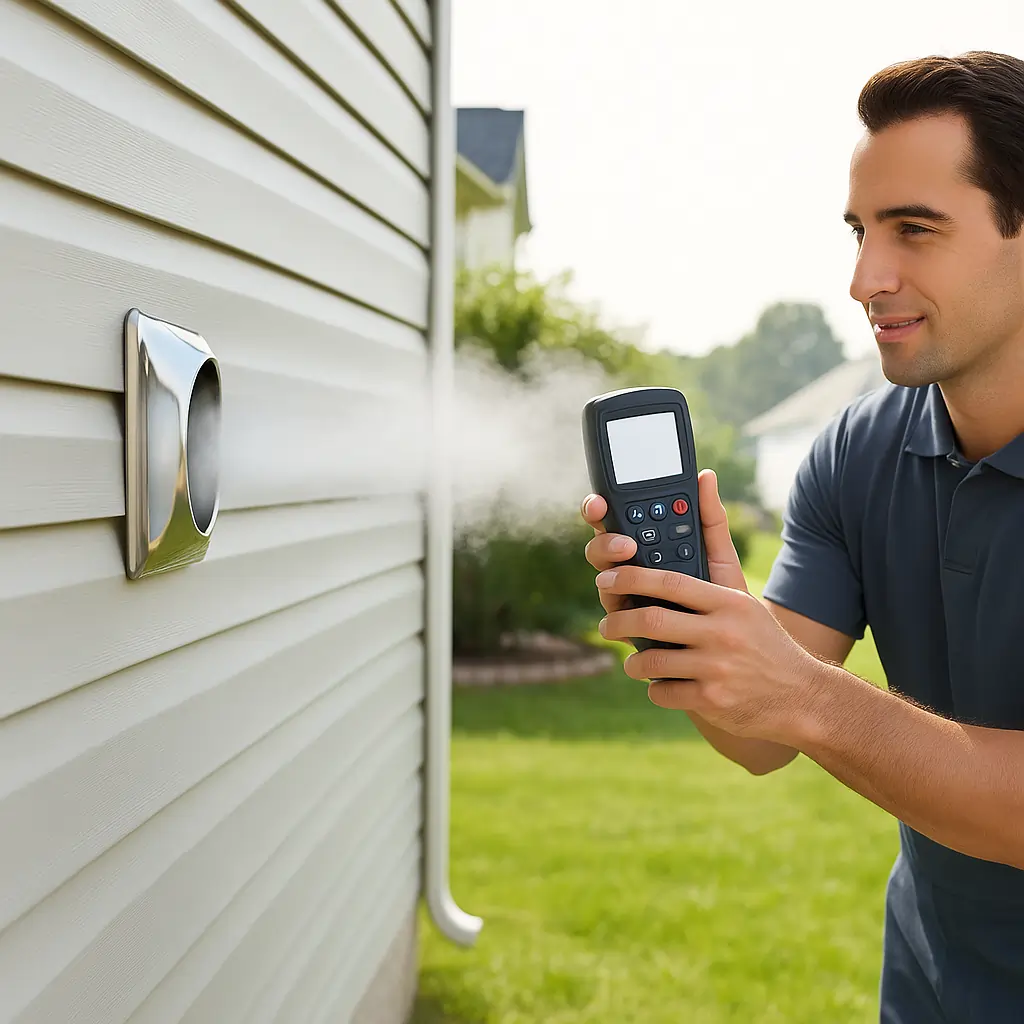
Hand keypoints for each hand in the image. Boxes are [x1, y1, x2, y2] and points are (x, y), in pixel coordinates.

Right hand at [581, 469, 748, 618]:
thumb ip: (710, 517)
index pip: (616, 518)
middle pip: (601, 546)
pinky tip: (633, 601)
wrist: (733, 639)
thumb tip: (706, 476)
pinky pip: (614, 610)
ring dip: (610, 566)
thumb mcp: (720, 552)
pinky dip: (619, 603)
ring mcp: (626, 593)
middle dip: (604, 539)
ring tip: (629, 561)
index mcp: (648, 543)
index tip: (601, 501)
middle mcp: (630, 565)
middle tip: (626, 541)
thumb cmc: (723, 591)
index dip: (601, 506)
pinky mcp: (627, 621)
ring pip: (603, 576)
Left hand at [595, 565, 823, 744]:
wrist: (802, 696)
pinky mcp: (712, 700)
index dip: (631, 578)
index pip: (669, 582)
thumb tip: (665, 558)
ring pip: (651, 662)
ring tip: (633, 662)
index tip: (607, 578)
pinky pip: (662, 693)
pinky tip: (661, 685)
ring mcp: (716, 668)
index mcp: (728, 602)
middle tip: (607, 625)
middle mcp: (722, 633)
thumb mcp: (743, 606)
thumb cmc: (763, 644)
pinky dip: (655, 689)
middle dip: (618, 622)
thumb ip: (706, 584)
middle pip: (651, 621)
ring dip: (633, 662)